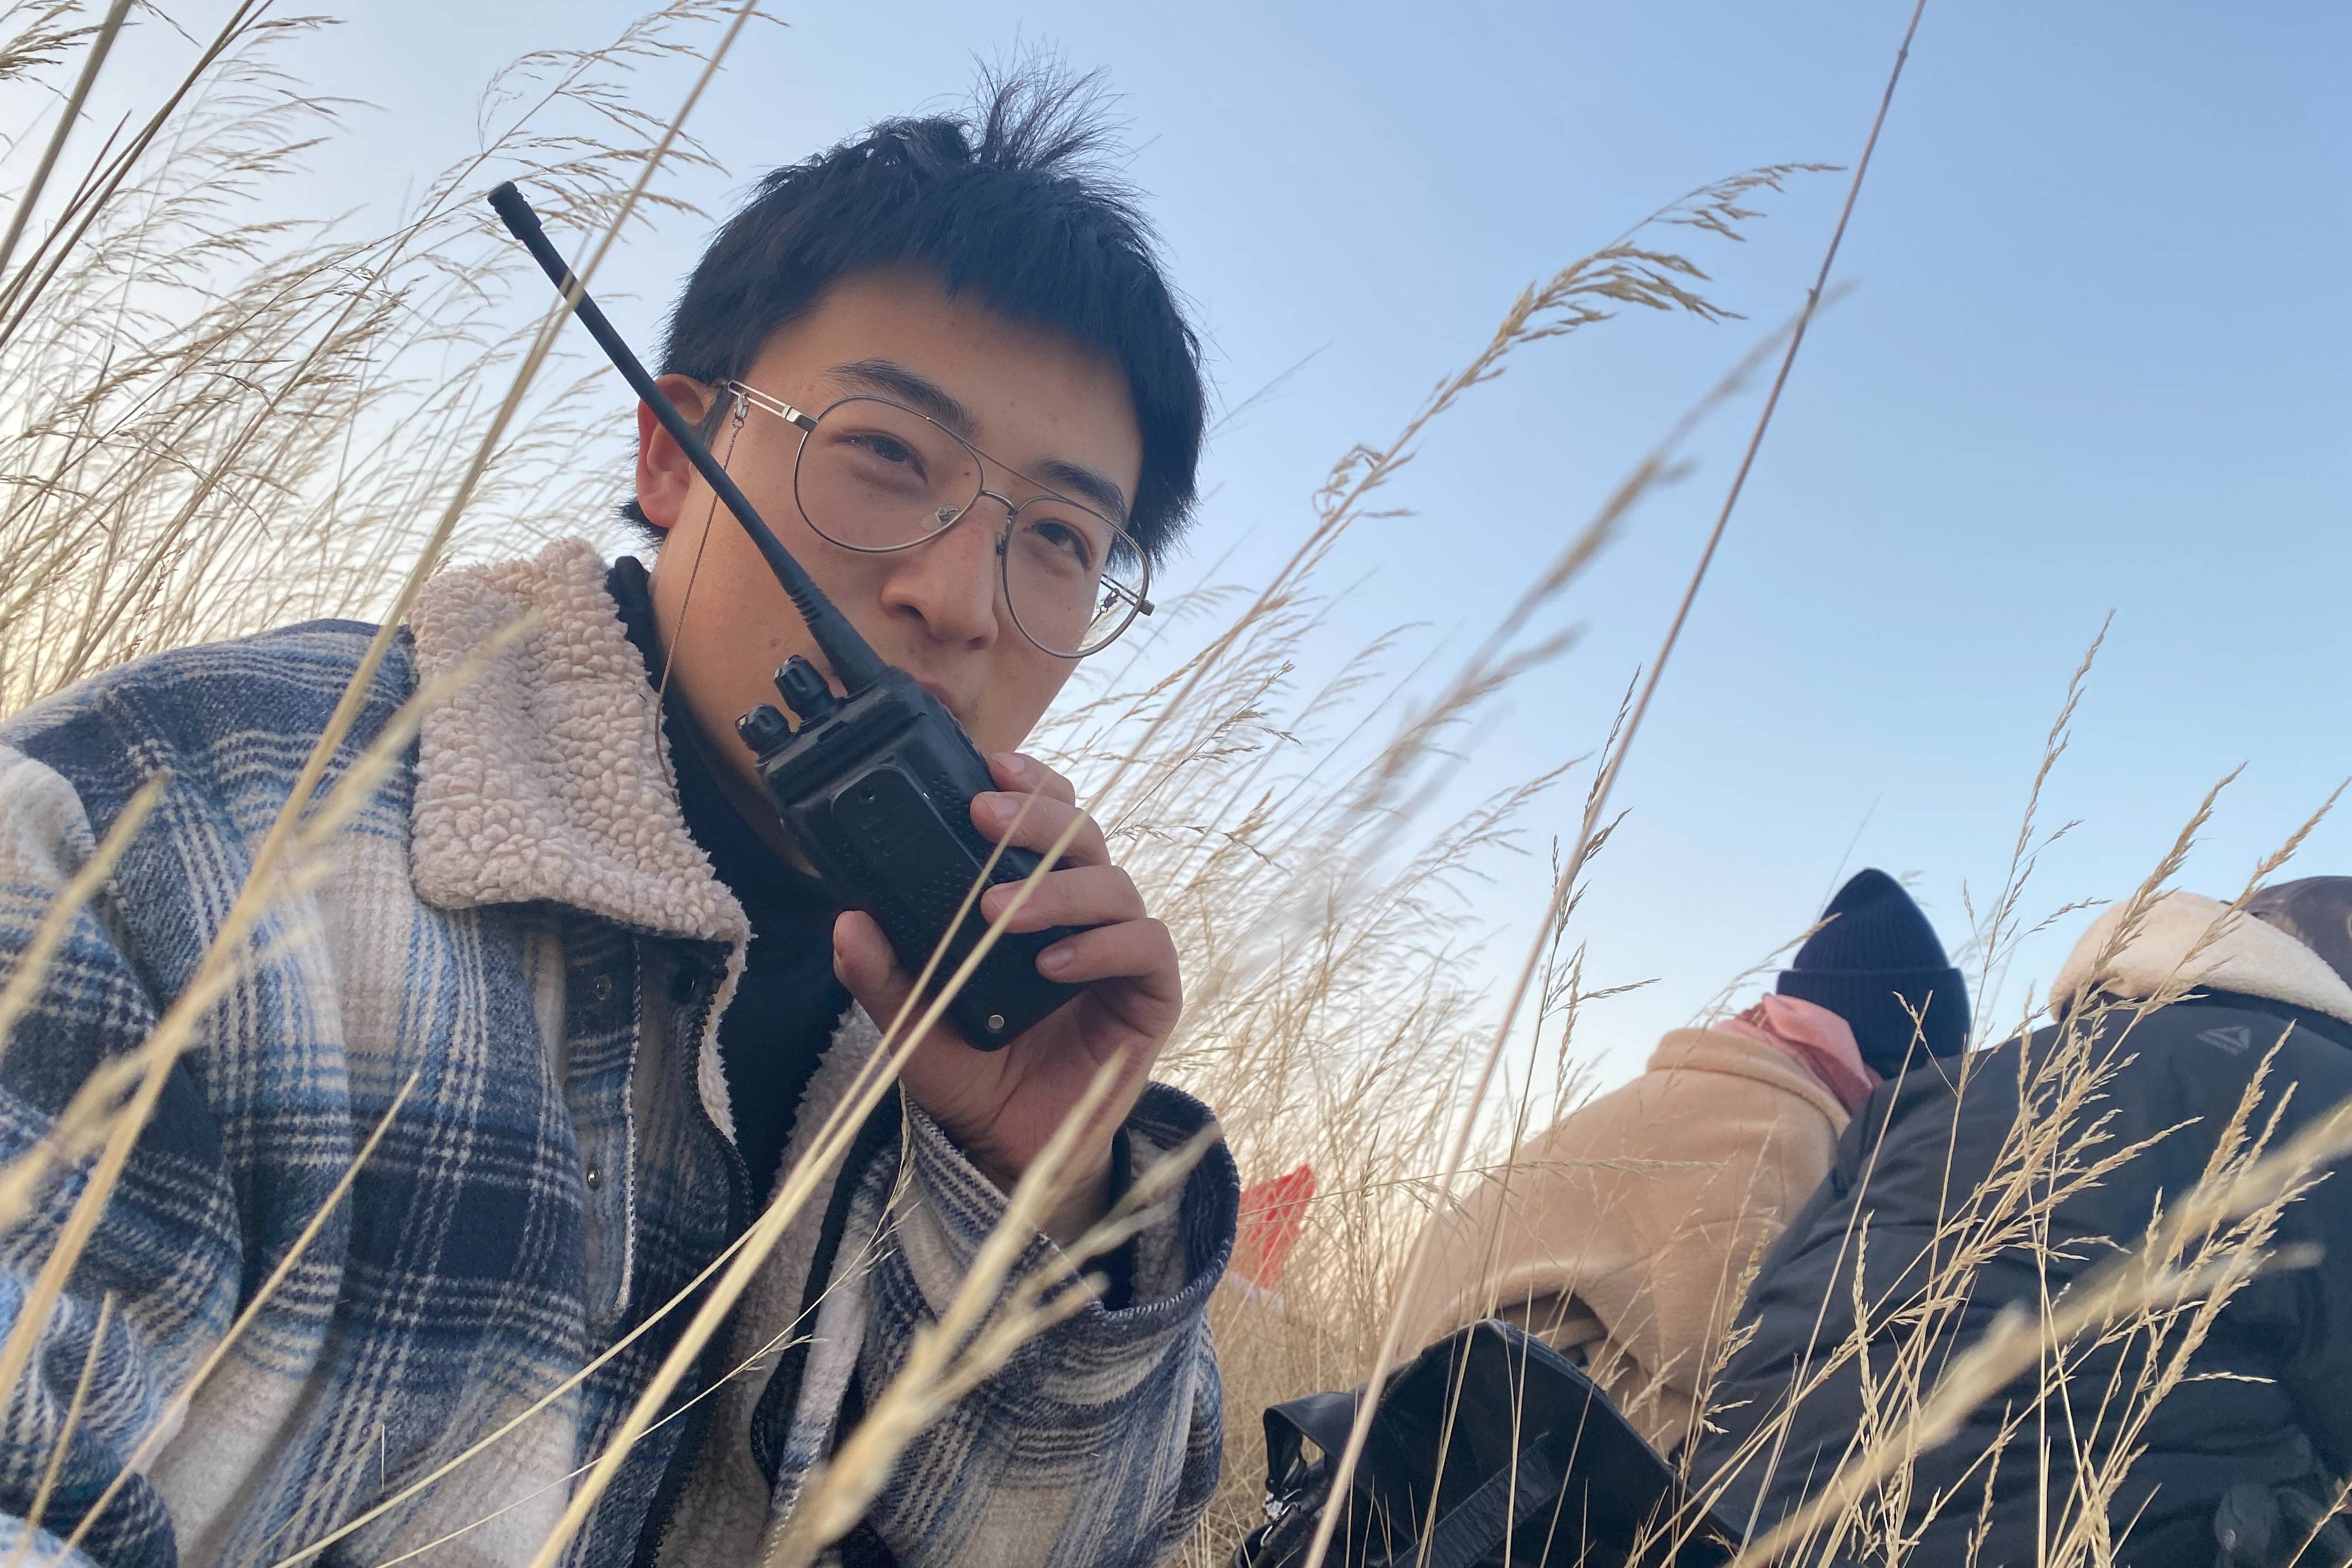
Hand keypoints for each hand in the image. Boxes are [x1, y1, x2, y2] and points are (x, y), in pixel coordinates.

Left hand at [830, 752, 1180, 1248]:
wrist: (1006, 1147)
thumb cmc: (967, 1070)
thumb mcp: (910, 1019)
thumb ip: (881, 972)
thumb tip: (847, 919)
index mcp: (1035, 899)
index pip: (1047, 819)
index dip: (1030, 783)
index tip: (988, 763)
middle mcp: (1083, 915)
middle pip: (1084, 836)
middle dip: (1036, 817)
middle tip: (984, 817)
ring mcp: (1121, 953)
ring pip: (1115, 886)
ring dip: (1056, 890)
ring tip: (998, 913)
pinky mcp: (1150, 997)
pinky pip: (1146, 949)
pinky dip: (1100, 949)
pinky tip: (1051, 965)